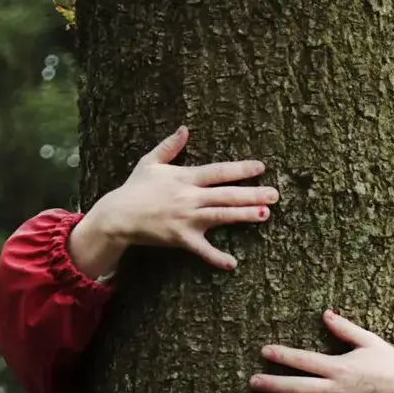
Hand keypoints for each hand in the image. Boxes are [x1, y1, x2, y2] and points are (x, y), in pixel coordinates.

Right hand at [68, 126, 278, 278]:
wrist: (118, 215)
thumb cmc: (135, 188)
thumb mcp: (150, 162)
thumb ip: (170, 146)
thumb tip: (185, 129)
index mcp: (185, 177)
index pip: (219, 171)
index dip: (241, 169)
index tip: (261, 167)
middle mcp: (190, 197)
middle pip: (227, 194)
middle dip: (252, 194)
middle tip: (275, 194)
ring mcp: (187, 219)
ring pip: (221, 216)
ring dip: (244, 216)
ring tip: (265, 215)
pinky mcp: (181, 238)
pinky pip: (202, 250)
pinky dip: (217, 257)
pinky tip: (233, 263)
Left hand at [252, 310, 393, 392]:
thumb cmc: (389, 362)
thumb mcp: (368, 340)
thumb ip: (344, 329)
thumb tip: (324, 314)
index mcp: (340, 366)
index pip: (305, 360)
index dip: (283, 356)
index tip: (264, 351)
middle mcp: (338, 389)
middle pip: (300, 387)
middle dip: (274, 384)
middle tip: (253, 383)